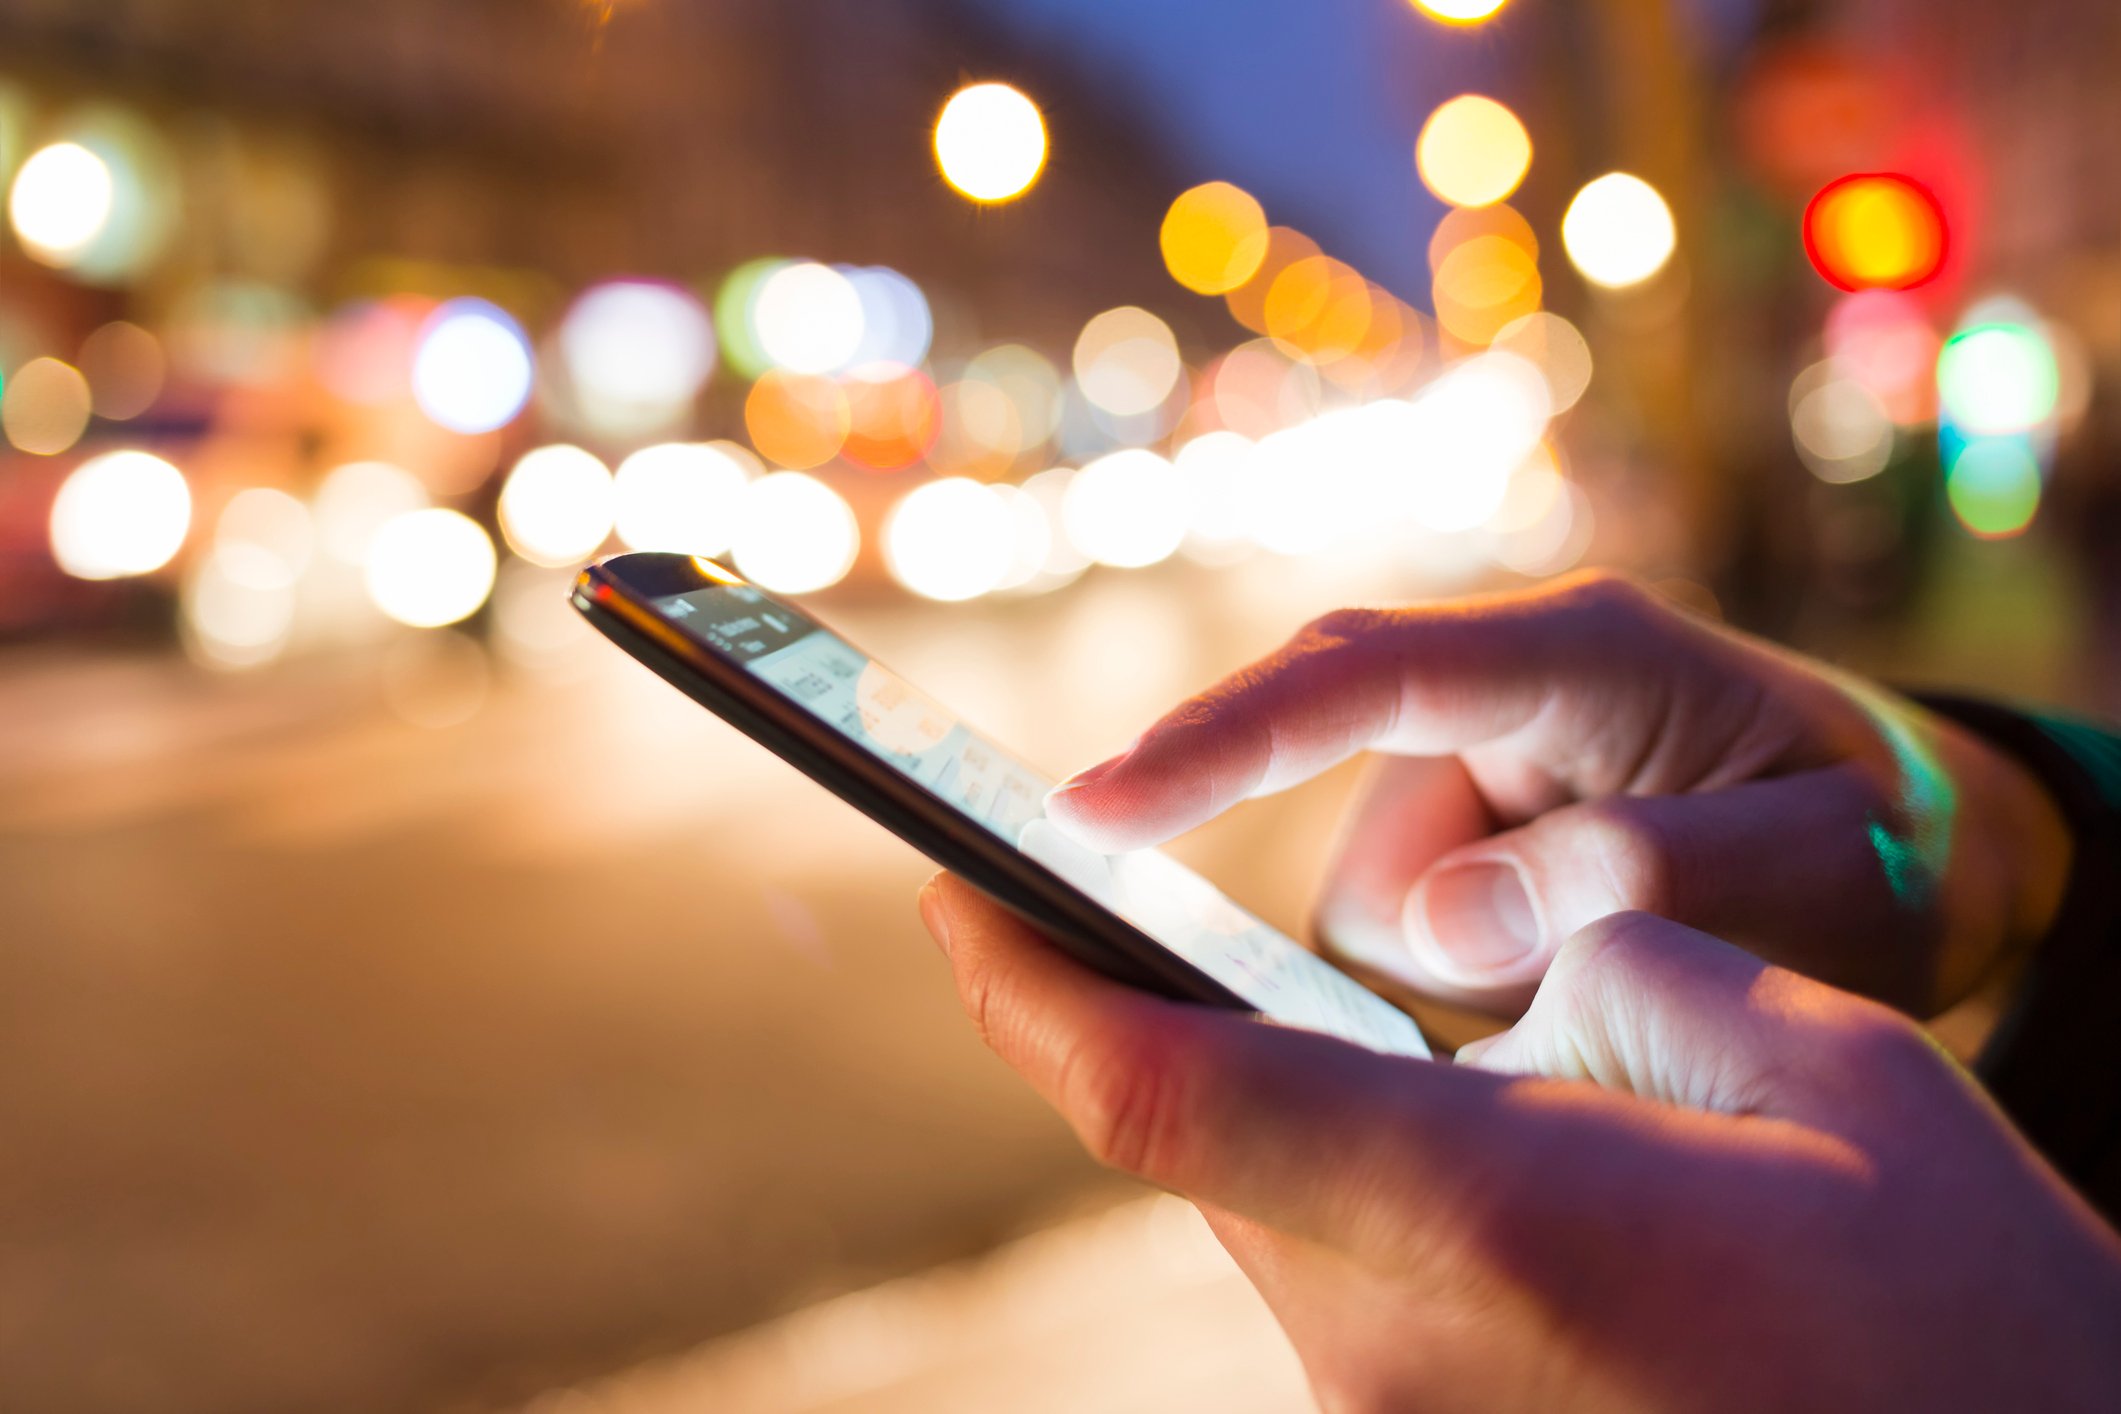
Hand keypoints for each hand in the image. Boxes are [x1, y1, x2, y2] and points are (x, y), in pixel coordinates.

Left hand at [919, 876, 2120, 1412]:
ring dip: (1275, 1103)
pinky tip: (1446, 1148)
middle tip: (1136, 912)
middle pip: (1201, 1140)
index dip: (1031, 982)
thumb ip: (1614, 959)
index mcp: (1485, 1216)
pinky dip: (1344, 1185)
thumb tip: (1483, 953)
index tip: (959, 889)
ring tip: (1367, 1032)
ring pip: (1269, 1210)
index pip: (1164, 1086)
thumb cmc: (1955, 1297)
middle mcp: (1404, 1344)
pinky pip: (1335, 1282)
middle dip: (1157, 1017)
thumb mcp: (1820, 1056)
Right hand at [1044, 572, 2070, 1016]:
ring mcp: (1457, 772)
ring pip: (1367, 922)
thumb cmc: (1877, 840)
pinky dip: (1468, 1003)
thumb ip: (1652, 877)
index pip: (1361, 677)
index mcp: (1577, 652)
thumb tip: (1444, 929)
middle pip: (1344, 827)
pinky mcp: (1445, 841)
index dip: (1219, 741)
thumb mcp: (1829, 866)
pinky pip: (1394, 953)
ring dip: (1470, 995)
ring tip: (1631, 985)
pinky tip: (1577, 987)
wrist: (1906, 838)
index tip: (1092, 810)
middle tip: (1570, 1005)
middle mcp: (1487, 693)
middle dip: (1425, 945)